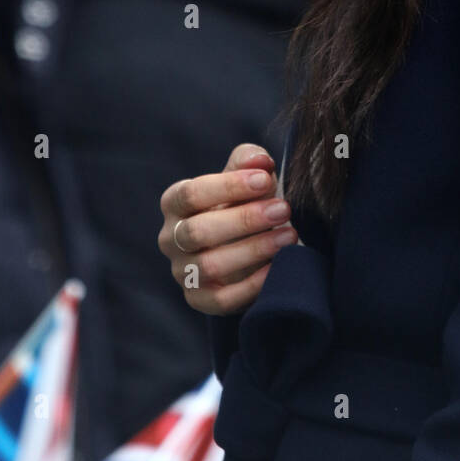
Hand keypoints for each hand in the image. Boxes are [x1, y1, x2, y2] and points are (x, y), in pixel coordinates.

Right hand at [158, 144, 297, 315]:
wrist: (245, 245)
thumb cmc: (243, 202)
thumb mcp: (245, 176)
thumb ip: (250, 161)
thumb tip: (260, 160)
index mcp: (174, 203)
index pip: (191, 194)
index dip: (229, 186)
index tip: (265, 179)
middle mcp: (170, 239)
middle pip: (198, 231)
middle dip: (245, 220)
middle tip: (284, 210)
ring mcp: (183, 272)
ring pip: (210, 266)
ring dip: (253, 250)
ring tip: (289, 236)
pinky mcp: (200, 300)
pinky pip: (223, 299)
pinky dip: (253, 285)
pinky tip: (279, 266)